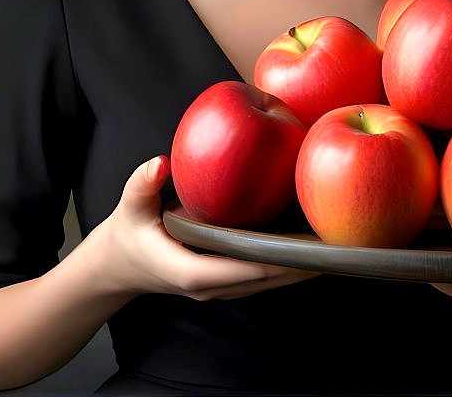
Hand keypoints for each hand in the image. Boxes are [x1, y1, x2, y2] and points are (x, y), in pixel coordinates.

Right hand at [95, 156, 318, 300]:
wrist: (117, 267)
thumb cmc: (128, 232)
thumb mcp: (130, 205)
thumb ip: (142, 184)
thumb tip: (160, 163)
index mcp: (189, 270)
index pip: (239, 269)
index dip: (273, 260)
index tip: (303, 248)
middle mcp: (209, 286)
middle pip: (263, 281)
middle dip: (297, 265)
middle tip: (334, 244)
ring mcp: (218, 288)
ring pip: (266, 283)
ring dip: (296, 268)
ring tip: (331, 247)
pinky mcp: (224, 283)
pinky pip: (260, 277)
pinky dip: (284, 265)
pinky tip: (306, 247)